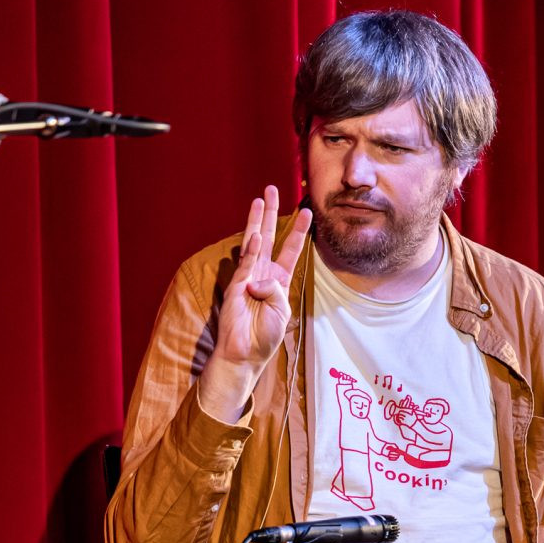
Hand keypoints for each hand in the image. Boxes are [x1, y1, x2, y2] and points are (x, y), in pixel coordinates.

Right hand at [200, 187, 311, 420]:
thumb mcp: (282, 313)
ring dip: (257, 220)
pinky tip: (256, 235)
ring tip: (260, 198)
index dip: (299, 232)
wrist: (245, 353)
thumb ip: (276, 292)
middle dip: (272, 213)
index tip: (307, 213)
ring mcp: (248, 276)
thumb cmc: (265, 337)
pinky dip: (251, 250)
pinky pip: (246, 264)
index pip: (291, 250)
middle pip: (269, 236)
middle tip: (274, 189)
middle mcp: (264, 273)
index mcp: (279, 281)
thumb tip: (256, 280)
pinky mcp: (235, 284)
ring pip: (254, 241)